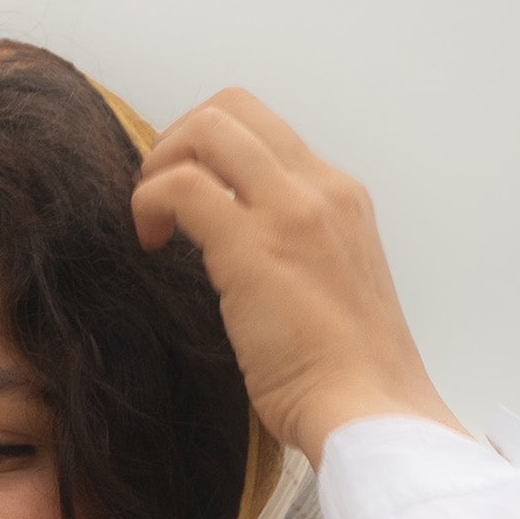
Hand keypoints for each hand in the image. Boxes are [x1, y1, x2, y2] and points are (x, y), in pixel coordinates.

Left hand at [131, 91, 462, 466]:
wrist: (370, 411)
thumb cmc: (347, 376)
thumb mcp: (331, 286)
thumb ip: (296, 251)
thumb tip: (241, 249)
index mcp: (342, 197)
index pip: (266, 131)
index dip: (212, 151)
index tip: (191, 202)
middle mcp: (322, 188)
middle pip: (234, 107)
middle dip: (178, 141)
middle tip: (160, 200)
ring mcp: (292, 211)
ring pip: (208, 127)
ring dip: (160, 164)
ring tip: (152, 222)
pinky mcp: (254, 247)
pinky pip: (181, 186)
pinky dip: (149, 203)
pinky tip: (150, 244)